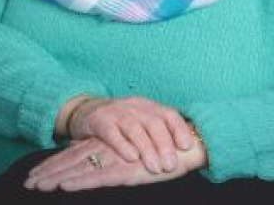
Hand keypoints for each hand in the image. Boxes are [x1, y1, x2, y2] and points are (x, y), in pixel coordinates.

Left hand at [25, 135, 205, 191]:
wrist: (188, 145)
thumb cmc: (160, 151)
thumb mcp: (130, 152)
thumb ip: (108, 152)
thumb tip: (86, 155)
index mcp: (106, 145)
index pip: (72, 155)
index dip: (52, 165)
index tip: (33, 176)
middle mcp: (106, 150)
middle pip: (70, 161)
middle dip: (47, 173)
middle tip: (27, 183)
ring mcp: (114, 159)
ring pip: (79, 169)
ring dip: (56, 179)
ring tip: (38, 187)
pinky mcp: (125, 170)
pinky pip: (98, 177)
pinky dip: (80, 182)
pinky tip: (65, 187)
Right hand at [66, 96, 193, 173]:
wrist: (85, 112)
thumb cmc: (120, 123)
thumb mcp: (141, 122)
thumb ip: (159, 133)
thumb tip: (186, 151)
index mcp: (149, 106)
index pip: (169, 114)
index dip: (180, 129)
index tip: (188, 147)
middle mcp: (135, 106)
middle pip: (154, 122)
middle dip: (164, 144)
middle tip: (171, 165)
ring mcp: (116, 112)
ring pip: (135, 128)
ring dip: (147, 149)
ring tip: (155, 167)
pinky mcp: (99, 121)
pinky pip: (112, 132)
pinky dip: (123, 145)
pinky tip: (131, 158)